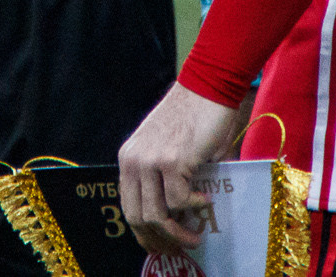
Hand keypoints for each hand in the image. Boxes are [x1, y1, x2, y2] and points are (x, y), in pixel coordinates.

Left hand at [117, 82, 244, 253]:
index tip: (159, 246)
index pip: (128, 207)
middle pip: (139, 217)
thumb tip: (176, 218)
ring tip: (197, 235)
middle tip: (182, 248)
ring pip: (158, 215)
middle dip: (161, 239)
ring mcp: (151, 161)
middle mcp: (134, 161)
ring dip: (180, 232)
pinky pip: (180, 200)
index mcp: (128, 159)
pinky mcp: (172, 161)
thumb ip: (164, 178)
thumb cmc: (193, 118)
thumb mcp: (166, 149)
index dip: (143, 233)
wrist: (207, 88)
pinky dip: (195, 206)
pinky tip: (206, 200)